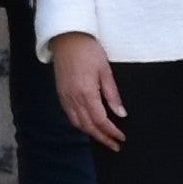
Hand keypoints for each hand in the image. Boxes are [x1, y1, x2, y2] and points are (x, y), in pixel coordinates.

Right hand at [51, 31, 125, 151]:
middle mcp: (74, 99)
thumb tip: (121, 113)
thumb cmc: (88, 51)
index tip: (121, 137)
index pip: (100, 120)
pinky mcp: (61, 94)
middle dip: (102, 138)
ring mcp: (65, 98)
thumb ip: (112, 94)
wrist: (67, 38)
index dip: (111, 131)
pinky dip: (80, 124)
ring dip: (91, 133)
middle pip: (89, 126)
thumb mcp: (105, 70)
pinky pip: (70, 116)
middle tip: (114, 145)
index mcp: (87, 93)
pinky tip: (89, 125)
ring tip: (103, 138)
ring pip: (78, 123)